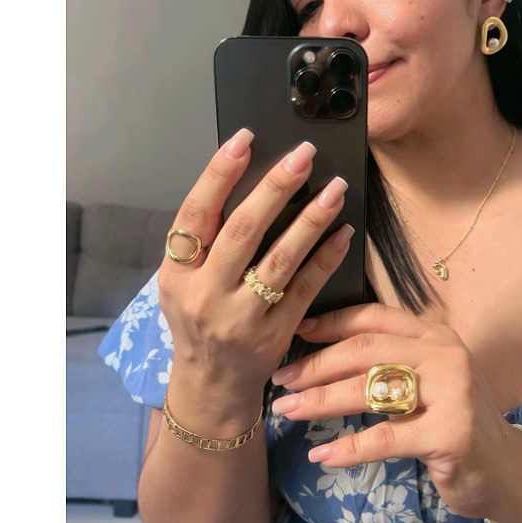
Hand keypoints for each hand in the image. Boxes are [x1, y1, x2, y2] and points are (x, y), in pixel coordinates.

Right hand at [157, 128, 354, 407]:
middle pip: (244, 230)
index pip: (195, 214)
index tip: (244, 139)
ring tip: (335, 187)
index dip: (218, 174)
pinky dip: (326, 257)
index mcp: (177, 273)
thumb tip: (248, 181)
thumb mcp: (181, 281)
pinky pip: (306, 288)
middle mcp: (206, 294)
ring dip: (312, 219)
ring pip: (281, 258)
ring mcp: (243, 317)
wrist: (211, 383)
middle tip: (305, 154)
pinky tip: (343, 231)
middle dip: (276, 187)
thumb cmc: (197, 318)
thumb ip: (205, 241)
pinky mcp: (276, 333)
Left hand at [269, 303, 521, 519]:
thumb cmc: (456, 421)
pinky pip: (386, 437)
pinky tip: (321, 454)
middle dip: (317, 364)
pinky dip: (349, 447)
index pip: (376, 317)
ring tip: (288, 410)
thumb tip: (324, 355)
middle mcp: (445, 354)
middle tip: (282, 380)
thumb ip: (393, 362)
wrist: (509, 470)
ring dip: (322, 400)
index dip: (333, 321)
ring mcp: (452, 391)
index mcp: (435, 335)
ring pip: (371, 389)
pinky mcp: (450, 432)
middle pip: (366, 350)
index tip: (296, 332)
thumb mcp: (430, 380)